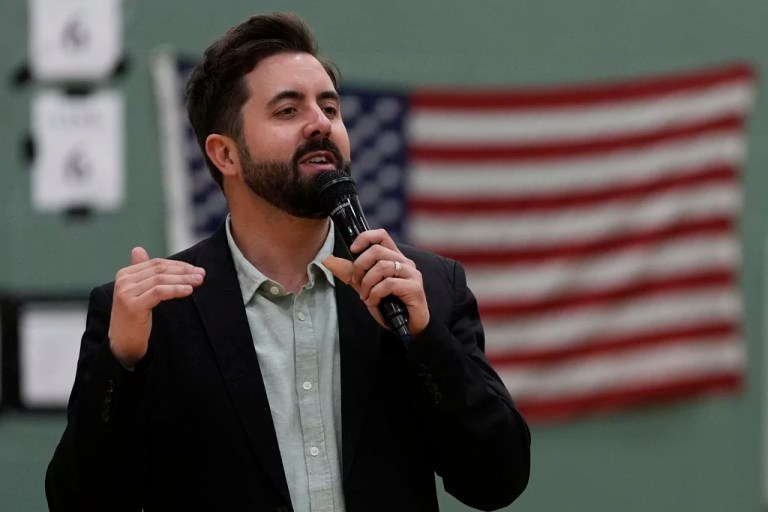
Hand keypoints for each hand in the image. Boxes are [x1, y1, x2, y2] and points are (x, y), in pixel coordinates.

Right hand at [108, 247, 205, 366]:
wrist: (123, 343)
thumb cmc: (134, 317)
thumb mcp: (137, 292)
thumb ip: (141, 272)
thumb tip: (138, 249)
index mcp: (125, 274)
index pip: (156, 264)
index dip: (178, 265)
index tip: (195, 269)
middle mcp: (123, 280)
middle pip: (160, 270)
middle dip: (184, 271)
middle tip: (202, 273)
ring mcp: (126, 293)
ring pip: (161, 280)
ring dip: (183, 279)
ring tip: (198, 281)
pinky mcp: (133, 305)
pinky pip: (159, 292)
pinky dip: (176, 289)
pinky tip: (188, 291)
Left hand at [323, 229, 429, 335]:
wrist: (407, 327)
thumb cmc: (389, 306)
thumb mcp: (367, 288)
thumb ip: (354, 275)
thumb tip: (331, 262)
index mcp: (395, 258)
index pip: (381, 236)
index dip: (365, 238)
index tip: (353, 250)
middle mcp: (405, 263)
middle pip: (377, 251)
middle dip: (360, 266)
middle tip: (356, 281)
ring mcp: (411, 274)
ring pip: (382, 267)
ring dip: (367, 284)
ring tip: (366, 296)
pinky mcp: (414, 288)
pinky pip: (388, 284)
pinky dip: (376, 294)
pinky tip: (374, 302)